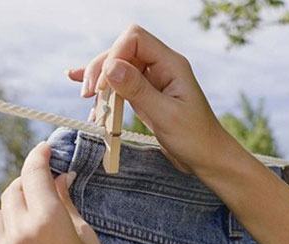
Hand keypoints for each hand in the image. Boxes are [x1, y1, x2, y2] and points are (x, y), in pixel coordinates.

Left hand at [0, 142, 133, 243]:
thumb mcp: (88, 240)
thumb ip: (66, 205)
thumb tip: (57, 177)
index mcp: (48, 223)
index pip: (34, 173)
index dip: (39, 156)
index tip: (44, 150)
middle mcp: (18, 237)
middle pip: (13, 192)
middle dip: (28, 186)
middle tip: (43, 192)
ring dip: (11, 214)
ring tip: (30, 230)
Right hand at [68, 24, 242, 174]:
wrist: (207, 159)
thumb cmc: (195, 139)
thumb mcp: (165, 115)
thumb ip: (138, 90)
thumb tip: (110, 67)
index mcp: (171, 64)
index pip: (134, 39)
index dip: (114, 56)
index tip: (102, 86)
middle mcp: (161, 67)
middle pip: (122, 50)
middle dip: (101, 69)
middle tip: (88, 94)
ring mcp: (152, 80)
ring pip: (117, 68)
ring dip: (100, 82)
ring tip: (89, 101)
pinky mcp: (145, 95)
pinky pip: (119, 84)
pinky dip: (102, 88)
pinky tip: (80, 83)